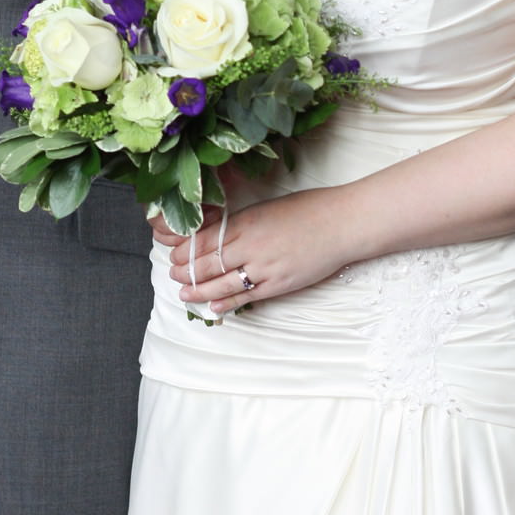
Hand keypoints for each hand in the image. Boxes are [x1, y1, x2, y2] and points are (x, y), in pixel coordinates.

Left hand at [163, 191, 343, 316]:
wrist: (342, 223)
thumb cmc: (309, 210)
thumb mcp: (267, 208)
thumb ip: (243, 223)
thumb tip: (220, 235)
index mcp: (246, 221)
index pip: (204, 240)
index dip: (184, 252)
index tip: (174, 256)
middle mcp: (251, 245)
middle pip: (207, 263)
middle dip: (185, 272)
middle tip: (173, 276)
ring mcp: (265, 267)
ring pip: (222, 283)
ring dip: (199, 290)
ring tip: (184, 294)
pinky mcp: (279, 284)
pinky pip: (247, 296)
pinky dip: (227, 302)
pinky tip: (213, 306)